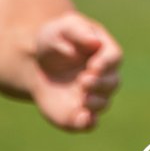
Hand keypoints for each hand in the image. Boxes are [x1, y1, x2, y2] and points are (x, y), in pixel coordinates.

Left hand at [27, 12, 122, 131]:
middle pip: (112, 82)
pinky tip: (82, 120)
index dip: (106, 64)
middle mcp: (103, 75)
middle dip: (100, 83)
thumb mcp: (63, 27)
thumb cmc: (54, 39)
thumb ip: (78, 30)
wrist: (35, 63)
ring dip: (95, 102)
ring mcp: (92, 95)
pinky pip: (90, 123)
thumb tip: (95, 42)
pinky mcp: (79, 113)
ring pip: (104, 102)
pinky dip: (89, 123)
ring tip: (82, 98)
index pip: (114, 57)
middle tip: (83, 81)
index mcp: (103, 51)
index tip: (92, 66)